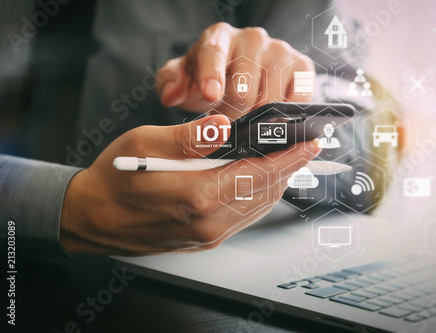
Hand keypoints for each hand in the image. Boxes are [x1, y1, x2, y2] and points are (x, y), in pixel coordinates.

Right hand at [60, 116, 320, 254]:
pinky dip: (259, 196)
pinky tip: (260, 180)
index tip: (309, 144)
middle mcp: (208, 222)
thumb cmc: (115, 178)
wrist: (94, 218)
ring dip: (276, 182)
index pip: (257, 174)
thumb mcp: (145, 144)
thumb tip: (223, 125)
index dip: (288, 157)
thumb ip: (190, 137)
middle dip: (288, 168)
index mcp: (196, 195)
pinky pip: (244, 217)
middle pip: (264, 192)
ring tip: (287, 160)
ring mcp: (208, 235)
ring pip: (258, 207)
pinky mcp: (205, 239)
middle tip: (303, 148)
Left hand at [156, 22, 314, 118]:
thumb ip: (170, 84)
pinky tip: (272, 114)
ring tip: (248, 114)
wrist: (236, 76)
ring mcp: (281, 50)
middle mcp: (252, 38)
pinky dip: (285, 115)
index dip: (212, 76)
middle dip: (233, 113)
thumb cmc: (207, 79)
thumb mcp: (182, 81)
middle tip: (227, 117)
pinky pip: (298, 99)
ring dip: (258, 117)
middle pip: (245, 88)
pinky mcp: (302, 67)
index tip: (210, 96)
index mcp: (218, 37)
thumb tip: (172, 94)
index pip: (214, 53)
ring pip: (271, 99)